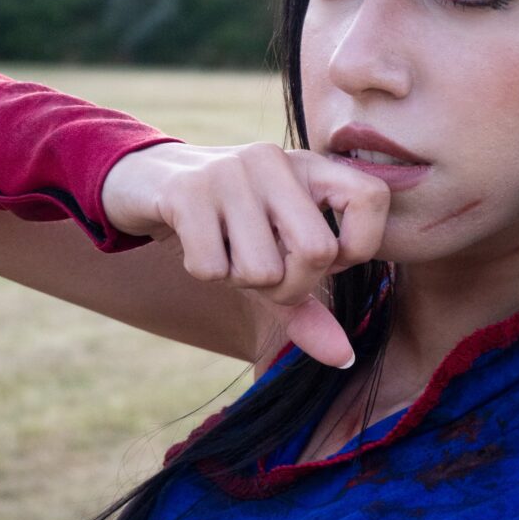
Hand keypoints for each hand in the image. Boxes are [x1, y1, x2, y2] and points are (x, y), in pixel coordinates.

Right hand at [101, 142, 390, 366]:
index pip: (372, 199)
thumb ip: (310, 307)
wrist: (147, 181)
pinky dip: (205, 272)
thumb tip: (343, 358)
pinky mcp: (187, 191)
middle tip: (267, 274)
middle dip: (293, 285)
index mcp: (311, 167)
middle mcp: (277, 161)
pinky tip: (197, 244)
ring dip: (241, 281)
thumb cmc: (227, 225)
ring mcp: (231, 172)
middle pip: (318, 251)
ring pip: (263, 270)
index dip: (357, 247)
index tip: (325, 261)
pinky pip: (214, 269)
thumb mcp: (274, 257)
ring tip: (226, 251)